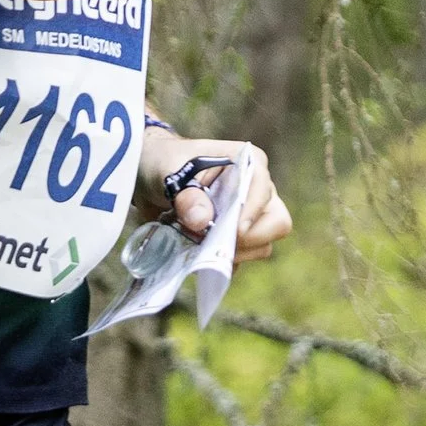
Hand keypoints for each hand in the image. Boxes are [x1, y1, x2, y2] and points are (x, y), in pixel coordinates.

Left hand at [139, 130, 291, 260]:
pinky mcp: (236, 238)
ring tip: (196, 243)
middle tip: (213, 242)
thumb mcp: (167, 172)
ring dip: (230, 252)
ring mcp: (250, 217)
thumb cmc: (165, 163)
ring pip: (261, 246)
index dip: (251, 213)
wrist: (149, 175)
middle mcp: (257, 191)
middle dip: (247, 239)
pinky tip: (195, 251)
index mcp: (249, 163)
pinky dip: (219, 262)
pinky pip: (240, 259)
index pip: (264, 191)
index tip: (232, 230)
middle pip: (276, 224)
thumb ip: (186, 195)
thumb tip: (202, 221)